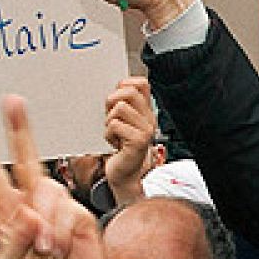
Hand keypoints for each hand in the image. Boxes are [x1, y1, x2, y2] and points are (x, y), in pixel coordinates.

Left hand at [0, 96, 111, 258]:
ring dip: (45, 227)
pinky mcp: (80, 217)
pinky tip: (60, 251)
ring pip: (48, 194)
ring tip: (46, 252)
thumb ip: (13, 240)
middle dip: (20, 130)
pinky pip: (68, 215)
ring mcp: (58, 208)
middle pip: (27, 159)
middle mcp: (34, 203)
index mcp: (11, 211)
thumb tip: (26, 215)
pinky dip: (61, 236)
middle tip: (12, 101)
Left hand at [102, 77, 158, 204]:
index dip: (124, 85)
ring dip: (109, 121)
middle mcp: (149, 119)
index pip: (142, 83)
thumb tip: (116, 87)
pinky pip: (115, 125)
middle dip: (112, 102)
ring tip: (114, 134)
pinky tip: (114, 143)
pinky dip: (108, 135)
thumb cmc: (121, 149)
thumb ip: (122, 105)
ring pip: (120, 108)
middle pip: (129, 92)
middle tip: (111, 118)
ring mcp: (146, 130)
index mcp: (146, 112)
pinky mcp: (138, 141)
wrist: (126, 175)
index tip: (115, 100)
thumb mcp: (121, 122)